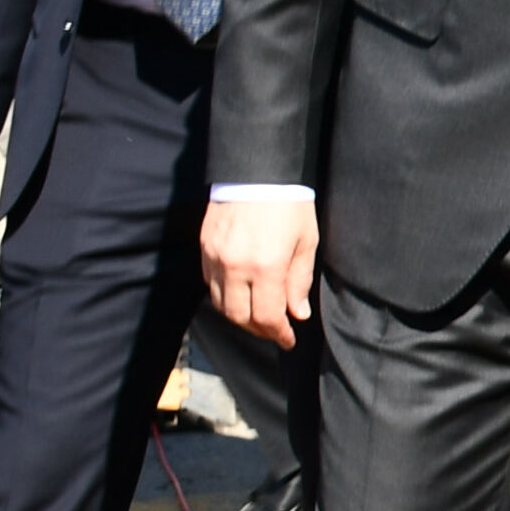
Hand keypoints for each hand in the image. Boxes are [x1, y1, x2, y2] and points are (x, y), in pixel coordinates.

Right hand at [200, 198, 322, 348]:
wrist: (257, 170)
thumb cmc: (289, 204)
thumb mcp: (306, 242)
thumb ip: (299, 281)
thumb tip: (296, 313)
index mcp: (266, 266)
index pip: (266, 316)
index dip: (277, 333)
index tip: (288, 340)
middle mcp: (235, 266)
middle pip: (239, 316)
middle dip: (258, 329)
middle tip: (274, 331)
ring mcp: (215, 257)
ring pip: (220, 303)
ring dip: (239, 316)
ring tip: (258, 317)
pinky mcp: (204, 247)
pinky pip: (209, 283)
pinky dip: (224, 297)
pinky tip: (240, 295)